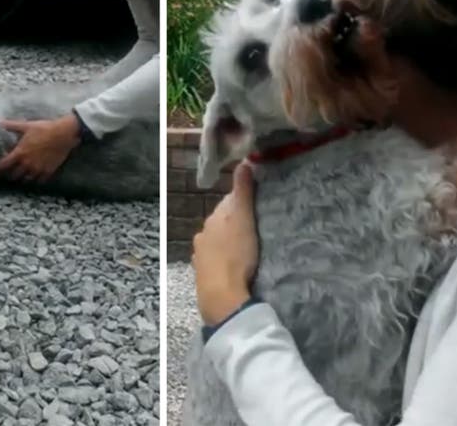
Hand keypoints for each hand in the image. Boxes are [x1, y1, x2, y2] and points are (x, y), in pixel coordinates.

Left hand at [0, 114, 80, 181]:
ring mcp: (38, 169)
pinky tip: (36, 178)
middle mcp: (27, 163)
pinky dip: (37, 180)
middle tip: (8, 174)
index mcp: (20, 153)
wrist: (63, 134)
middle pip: (15, 175)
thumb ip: (11, 125)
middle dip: (10, 175)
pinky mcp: (48, 171)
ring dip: (23, 178)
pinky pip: (40, 181)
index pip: (5, 165)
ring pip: (27, 180)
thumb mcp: (26, 126)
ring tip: (22, 177)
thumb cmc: (44, 128)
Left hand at [192, 162, 258, 325]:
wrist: (221, 293)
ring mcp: (200, 254)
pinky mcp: (202, 273)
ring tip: (245, 250)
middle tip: (254, 230)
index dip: (242, 204)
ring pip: (216, 242)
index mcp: (213, 219)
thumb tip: (243, 162)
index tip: (256, 208)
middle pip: (221, 223)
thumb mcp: (243, 219)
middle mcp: (203, 233)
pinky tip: (231, 266)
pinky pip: (214, 261)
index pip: (228, 204)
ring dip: (227, 243)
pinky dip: (223, 260)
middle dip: (234, 224)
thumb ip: (243, 192)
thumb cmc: (236, 253)